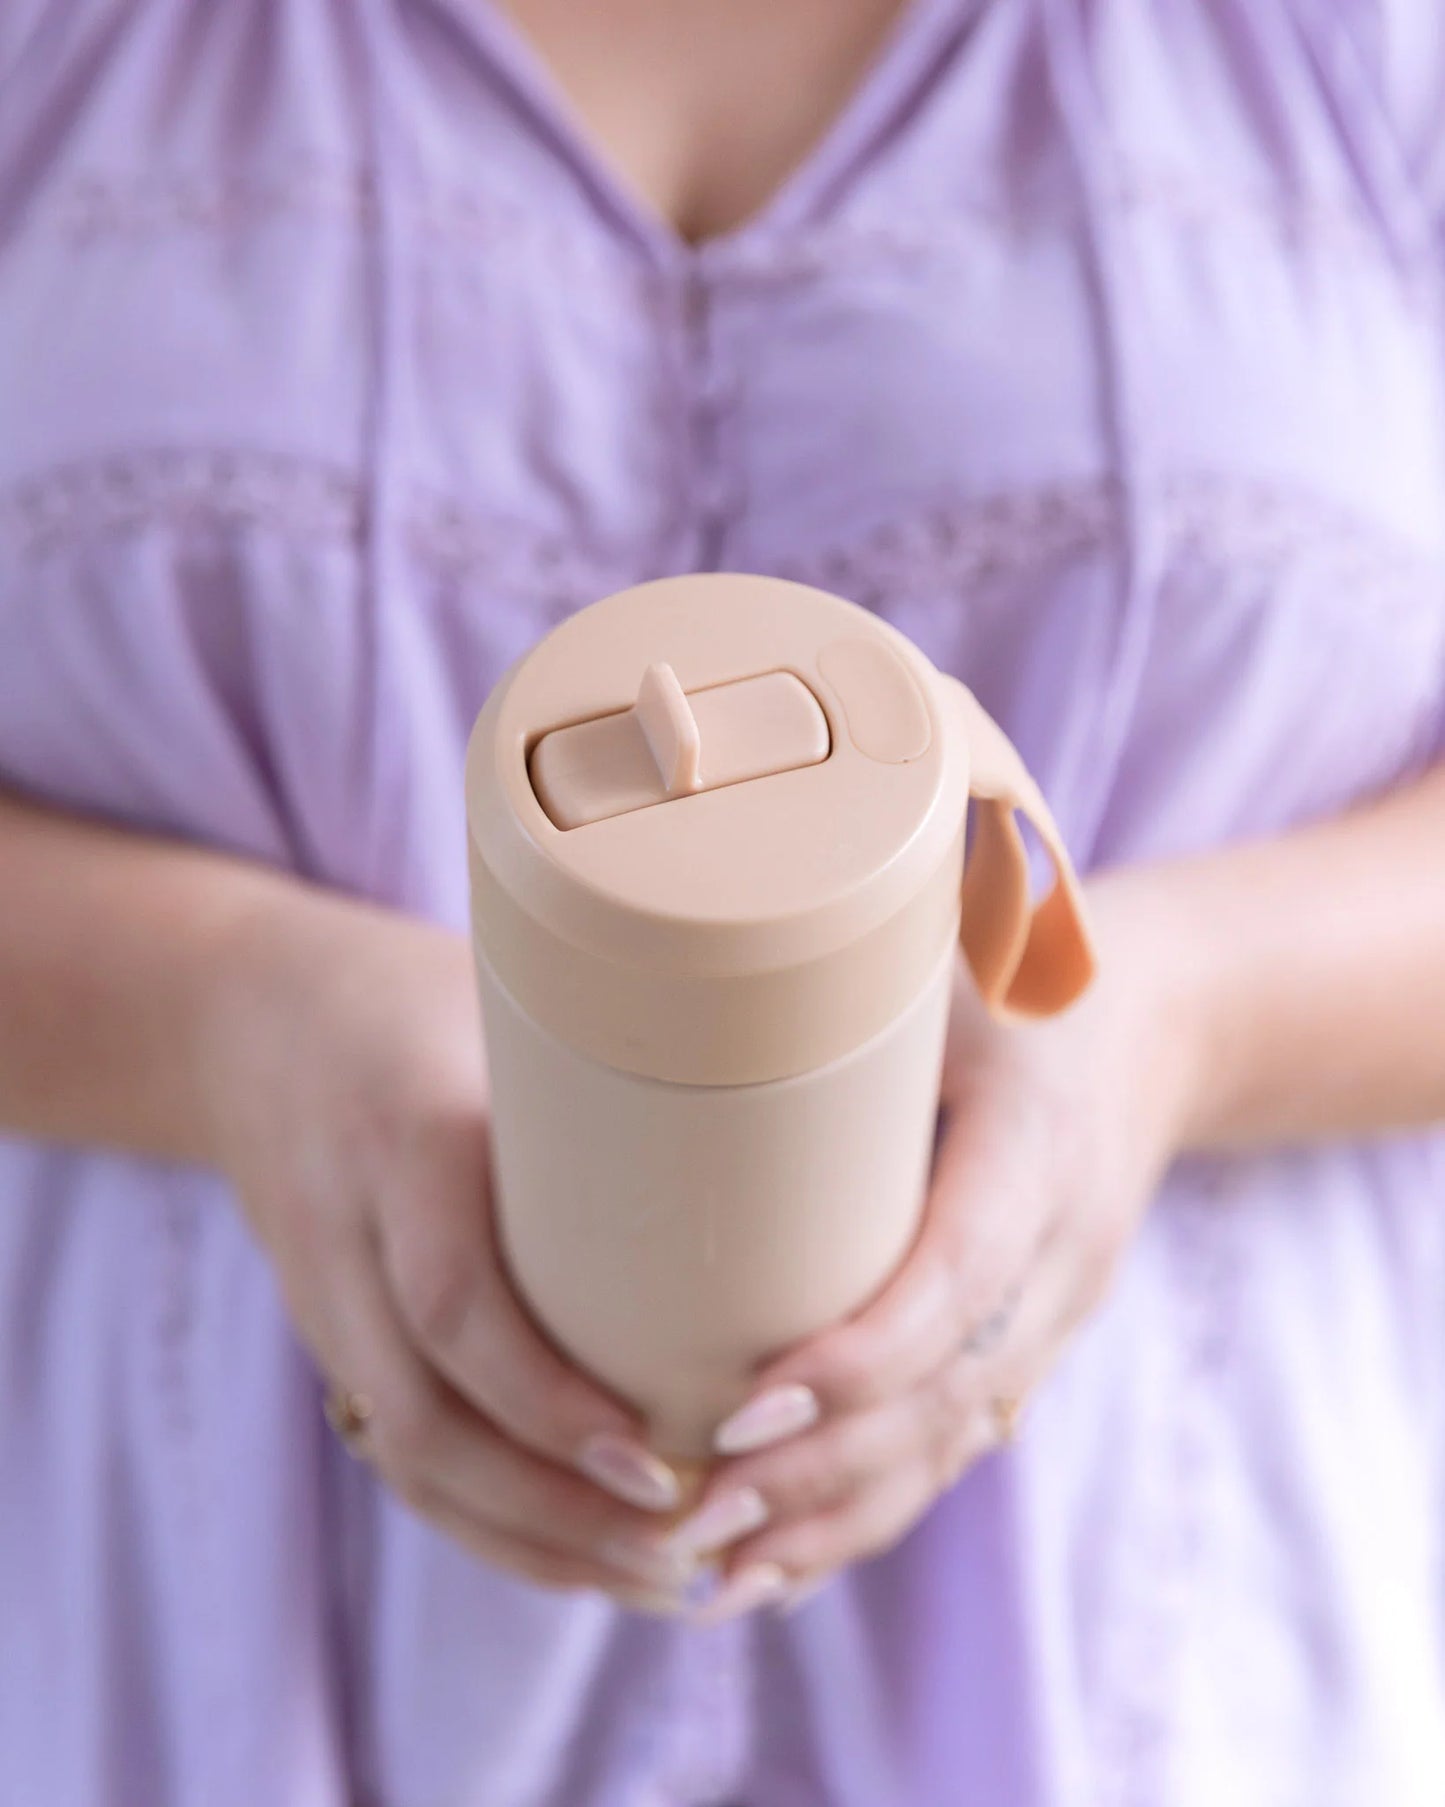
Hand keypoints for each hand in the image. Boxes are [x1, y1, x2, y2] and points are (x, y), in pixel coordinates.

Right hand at [197, 879, 695, 1608]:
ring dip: (530, 1541)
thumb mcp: (511, 1008)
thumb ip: (617, 1072)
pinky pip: (393, 1453)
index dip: (548, 1398)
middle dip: (555, 1509)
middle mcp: (349, 1231)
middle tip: (686, 1546)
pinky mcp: (329, 1333)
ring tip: (659, 1577)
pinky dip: (486, 1522)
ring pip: (405, 1459)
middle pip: (423, 1416)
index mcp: (405, 1136)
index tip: (660, 1457)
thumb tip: (789, 1141)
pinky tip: (581, 1556)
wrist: (252, 1017)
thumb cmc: (425, 999)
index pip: (454, 1297)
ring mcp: (324, 1293)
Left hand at [667, 873, 1205, 1620]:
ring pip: (948, 1445)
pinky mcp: (1025, 1343)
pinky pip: (952, 1448)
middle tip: (692, 1506)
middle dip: (822, 1469)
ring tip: (708, 1572)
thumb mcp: (935, 953)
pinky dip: (865, 1515)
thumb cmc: (1005, 972)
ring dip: (831, 1522)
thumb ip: (828, 972)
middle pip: (949, 1392)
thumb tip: (648, 978)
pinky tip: (773, 1569)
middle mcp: (1059, 1244)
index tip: (745, 1406)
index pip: (961, 1275)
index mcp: (1039, 1139)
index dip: (863, 1355)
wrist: (1145, 1027)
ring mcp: (1053, 1307)